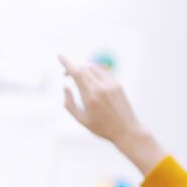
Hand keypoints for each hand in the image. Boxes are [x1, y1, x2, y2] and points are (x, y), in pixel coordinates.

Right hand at [59, 54, 165, 174]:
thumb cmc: (101, 128)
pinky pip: (104, 71)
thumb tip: (65, 87)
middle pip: (84, 68)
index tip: (60, 56)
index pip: (77, 73)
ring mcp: (111, 84)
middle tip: (66, 75)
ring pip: (94, 67)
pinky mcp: (118, 84)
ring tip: (79, 77)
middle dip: (73, 68)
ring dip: (84, 69)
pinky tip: (92, 78)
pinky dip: (95, 71)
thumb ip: (69, 103)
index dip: (67, 63)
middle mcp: (101, 87)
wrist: (126, 130)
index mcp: (90, 96)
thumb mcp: (80, 119)